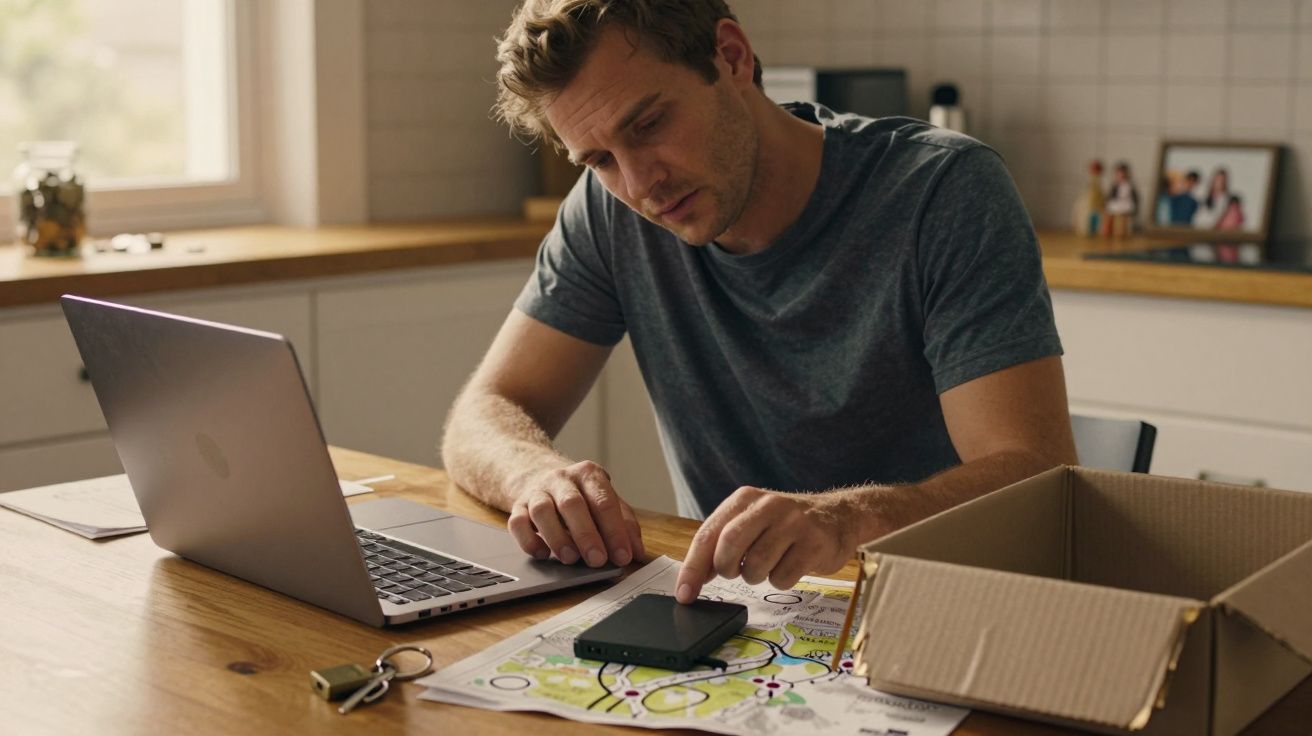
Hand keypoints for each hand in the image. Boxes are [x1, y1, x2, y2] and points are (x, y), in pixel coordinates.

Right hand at [506, 460, 644, 567]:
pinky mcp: (517, 506)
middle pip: (572, 504)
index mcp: (589, 475)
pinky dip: (529, 541)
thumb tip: (638, 553)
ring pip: (542, 511)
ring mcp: (537, 492)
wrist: (540, 476)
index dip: (615, 530)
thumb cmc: (582, 496)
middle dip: (586, 535)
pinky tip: (543, 554)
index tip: (622, 556)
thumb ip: (625, 524)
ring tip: (571, 559)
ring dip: (557, 537)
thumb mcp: (608, 502)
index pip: (604, 501)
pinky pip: (516, 522)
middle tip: (597, 561)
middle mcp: (561, 479)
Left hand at [675, 486, 860, 602]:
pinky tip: (790, 565)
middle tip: (735, 572)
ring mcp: (793, 524)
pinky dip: (781, 580)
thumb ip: (721, 543)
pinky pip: (782, 578)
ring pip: (755, 568)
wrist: (839, 515)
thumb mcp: (752, 521)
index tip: (684, 594)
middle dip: (726, 570)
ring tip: (769, 564)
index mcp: (745, 499)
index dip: (692, 568)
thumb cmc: (786, 525)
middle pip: (728, 548)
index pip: (708, 534)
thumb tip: (694, 577)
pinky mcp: (814, 544)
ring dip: (756, 576)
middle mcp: (768, 506)